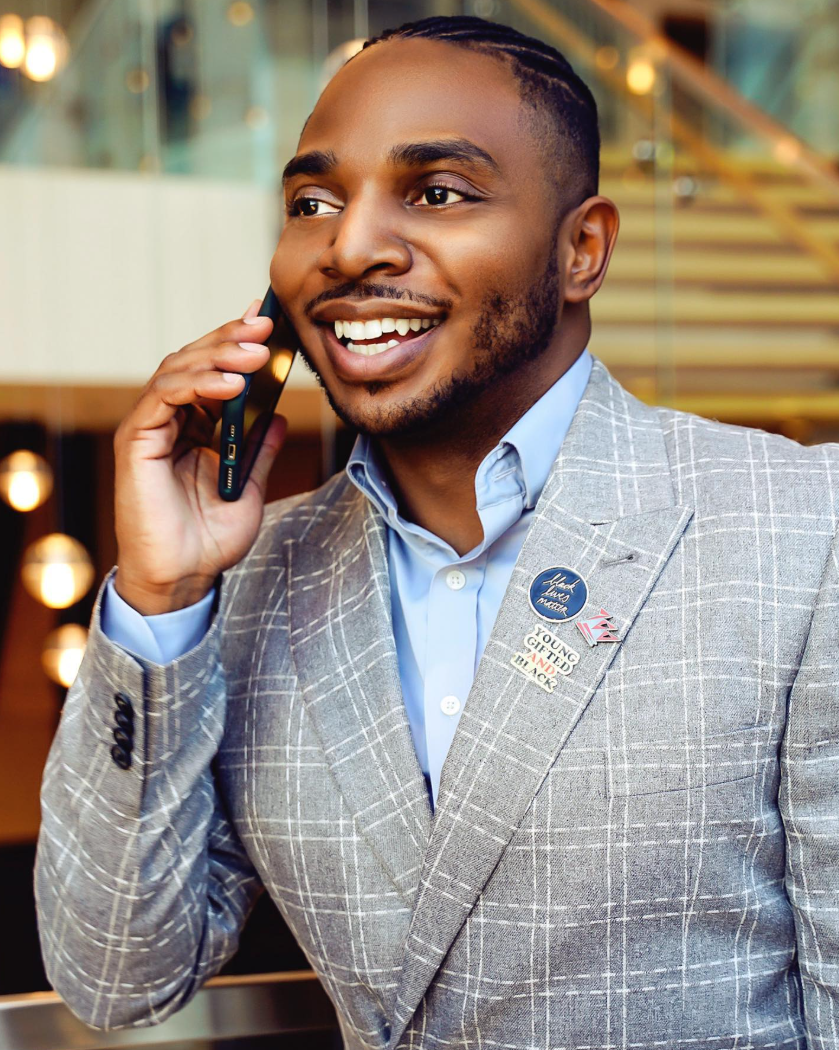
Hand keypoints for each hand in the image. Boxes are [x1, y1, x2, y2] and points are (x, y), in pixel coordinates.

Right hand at [113, 298, 286, 614]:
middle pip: (195, 361)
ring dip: (219, 356)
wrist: (184, 578)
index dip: (236, 342)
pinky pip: (164, 397)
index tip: (269, 320)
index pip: (213, 371)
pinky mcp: (137, 441)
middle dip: (231, 339)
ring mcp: (151, 428)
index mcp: (193, 427)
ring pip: (178, 370)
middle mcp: (169, 421)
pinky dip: (197, 384)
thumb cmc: (210, 539)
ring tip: (256, 353)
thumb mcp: (250, 487)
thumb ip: (259, 449)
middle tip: (266, 325)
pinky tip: (231, 385)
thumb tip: (278, 413)